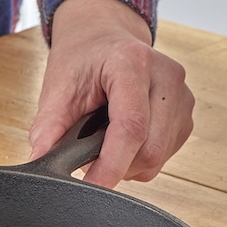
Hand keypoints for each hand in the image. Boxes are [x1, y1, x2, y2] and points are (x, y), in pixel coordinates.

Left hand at [28, 0, 193, 186]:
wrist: (104, 40)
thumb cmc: (83, 61)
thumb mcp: (57, 88)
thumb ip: (48, 126)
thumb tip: (41, 160)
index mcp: (132, 63)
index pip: (131, 126)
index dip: (111, 165)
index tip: (90, 186)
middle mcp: (166, 76)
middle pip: (150, 148)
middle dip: (116, 166)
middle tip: (88, 157)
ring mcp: (182, 95)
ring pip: (158, 157)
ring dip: (127, 164)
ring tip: (103, 140)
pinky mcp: (186, 114)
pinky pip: (164, 155)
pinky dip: (139, 159)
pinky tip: (123, 138)